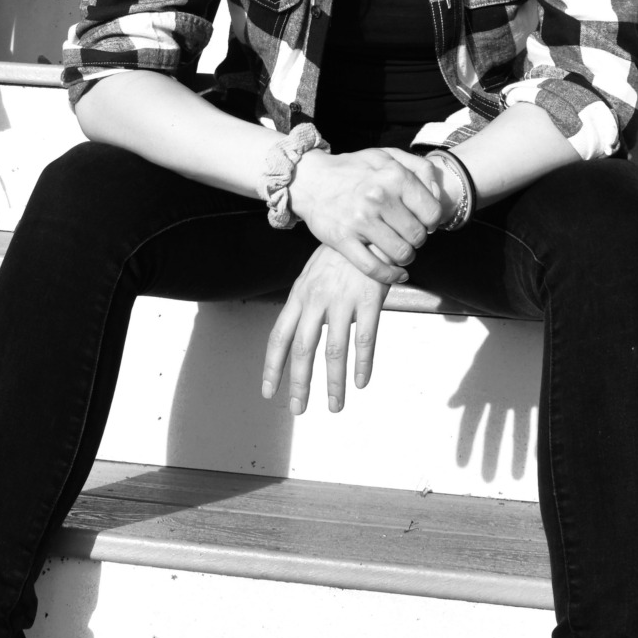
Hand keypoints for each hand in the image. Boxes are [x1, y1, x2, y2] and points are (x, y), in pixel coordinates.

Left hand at [262, 246, 386, 413]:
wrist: (367, 227)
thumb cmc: (339, 255)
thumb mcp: (312, 275)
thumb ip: (305, 305)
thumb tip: (298, 338)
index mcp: (298, 295)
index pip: (278, 337)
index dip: (272, 367)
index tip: (269, 392)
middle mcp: (316, 299)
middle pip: (302, 349)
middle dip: (299, 383)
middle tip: (299, 409)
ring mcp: (342, 300)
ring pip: (334, 349)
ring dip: (333, 382)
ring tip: (335, 406)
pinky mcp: (369, 299)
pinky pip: (365, 338)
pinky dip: (363, 364)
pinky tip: (361, 382)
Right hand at [287, 145, 455, 280]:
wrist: (310, 179)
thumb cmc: (352, 169)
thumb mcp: (387, 156)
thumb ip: (419, 169)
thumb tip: (438, 193)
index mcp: (394, 176)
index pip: (432, 212)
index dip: (432, 222)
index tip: (423, 223)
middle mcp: (378, 197)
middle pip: (418, 236)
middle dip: (417, 240)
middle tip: (408, 236)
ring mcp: (360, 220)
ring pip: (401, 254)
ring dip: (405, 258)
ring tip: (400, 250)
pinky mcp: (343, 239)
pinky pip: (374, 268)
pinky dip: (389, 276)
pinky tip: (396, 274)